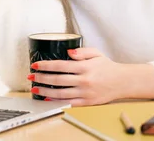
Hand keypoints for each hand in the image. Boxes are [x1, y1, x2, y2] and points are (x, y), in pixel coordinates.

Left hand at [28, 48, 153, 106]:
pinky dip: (57, 101)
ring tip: (35, 88)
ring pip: (60, 93)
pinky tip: (47, 99)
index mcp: (85, 67)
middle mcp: (84, 80)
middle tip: (31, 77)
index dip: (46, 65)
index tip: (35, 65)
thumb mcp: (96, 53)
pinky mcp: (87, 102)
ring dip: (45, 91)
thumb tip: (68, 52)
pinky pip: (69, 103)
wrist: (122, 82)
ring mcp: (85, 93)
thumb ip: (82, 51)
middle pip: (57, 80)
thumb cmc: (108, 67)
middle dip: (41, 78)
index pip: (60, 65)